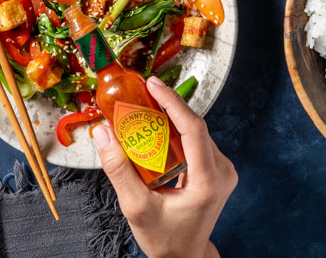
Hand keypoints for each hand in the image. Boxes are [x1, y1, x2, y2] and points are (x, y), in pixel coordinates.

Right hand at [94, 76, 236, 257]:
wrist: (184, 257)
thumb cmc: (164, 239)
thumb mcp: (136, 208)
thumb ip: (118, 170)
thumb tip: (103, 134)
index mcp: (208, 181)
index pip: (193, 129)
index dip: (172, 102)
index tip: (152, 84)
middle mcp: (222, 172)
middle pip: (194, 127)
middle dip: (167, 107)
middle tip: (141, 92)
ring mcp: (223, 170)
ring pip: (195, 132)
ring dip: (170, 118)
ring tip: (144, 106)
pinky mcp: (217, 170)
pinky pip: (196, 142)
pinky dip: (175, 132)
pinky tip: (155, 128)